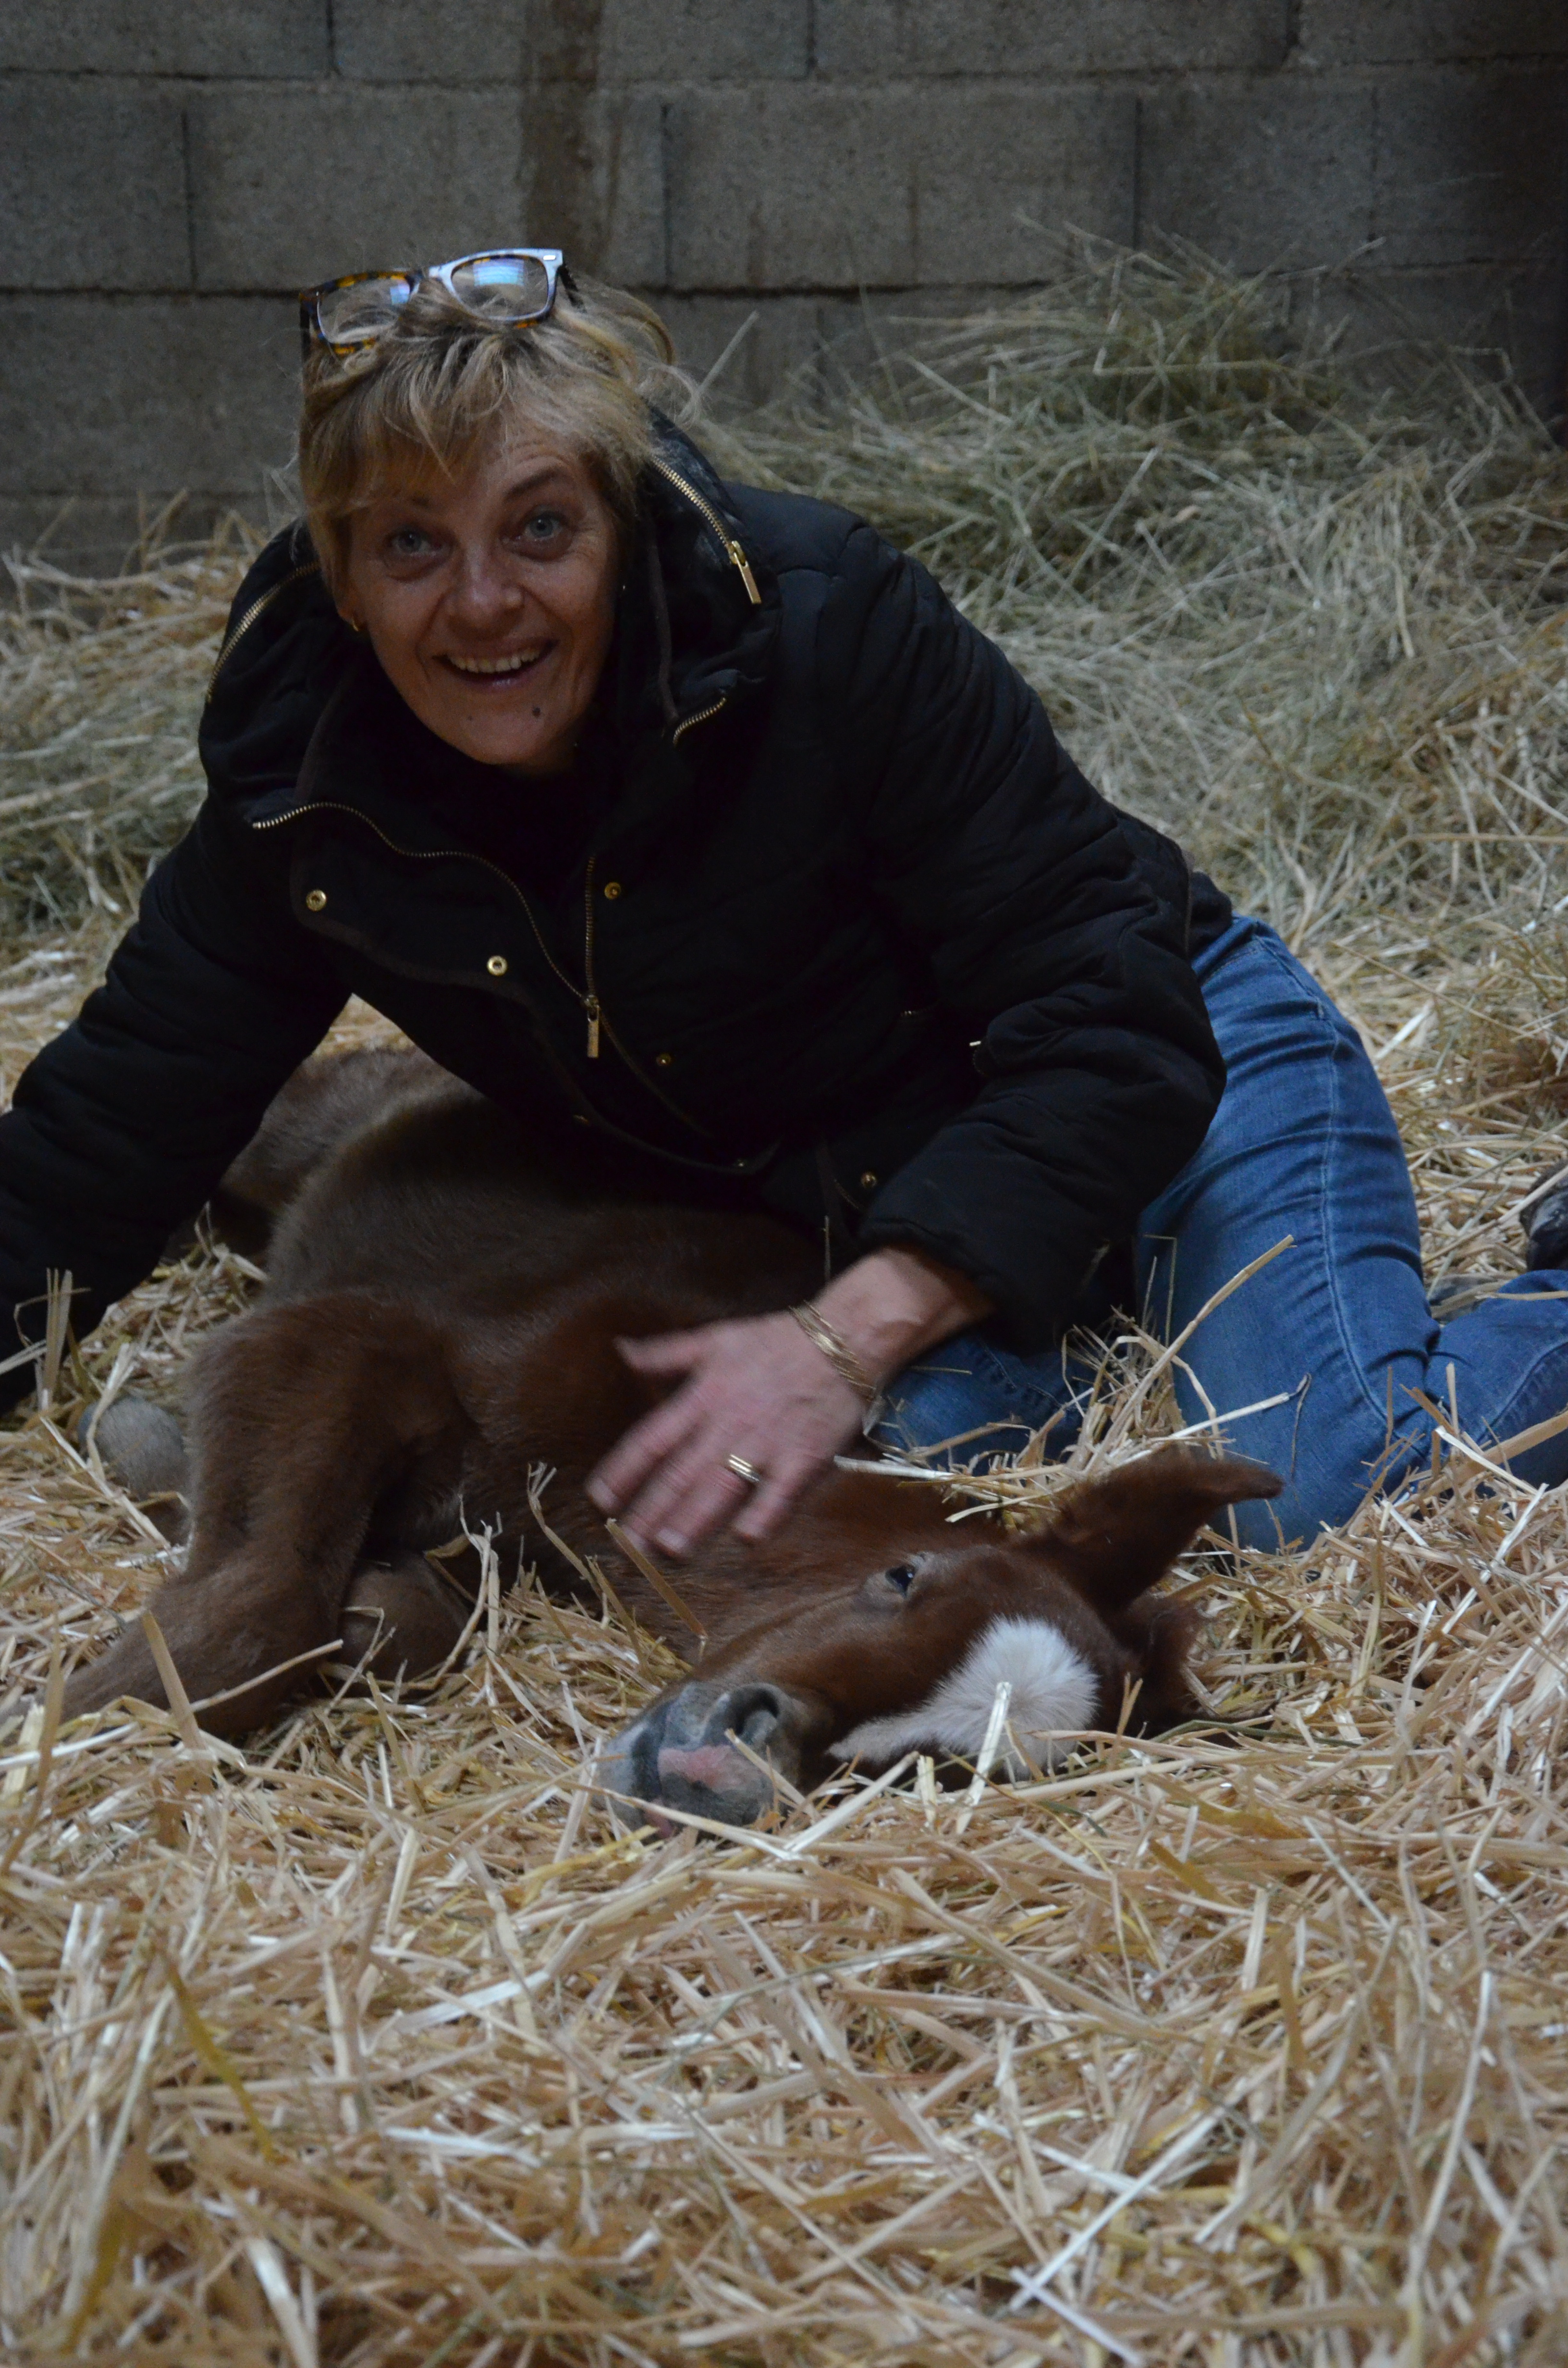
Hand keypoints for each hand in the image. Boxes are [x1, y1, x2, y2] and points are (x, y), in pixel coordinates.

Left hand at [585, 1245, 994, 1556]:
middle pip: (680, 1473)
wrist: (843, 1338)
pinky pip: (779, 1493)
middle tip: (629, 1545)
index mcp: (702, 1395)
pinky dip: (764, 1515)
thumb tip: (621, 1351)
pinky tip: (746, 1539)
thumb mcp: (714, 1338)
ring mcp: (766, 1442)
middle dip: (651, 1511)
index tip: (600, 1499)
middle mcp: (728, 1422)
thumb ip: (665, 1353)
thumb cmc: (776, 1339)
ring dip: (695, 1521)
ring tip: (670, 1550)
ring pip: (722, 1487)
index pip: (651, 1439)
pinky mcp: (803, 1457)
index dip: (622, 1471)